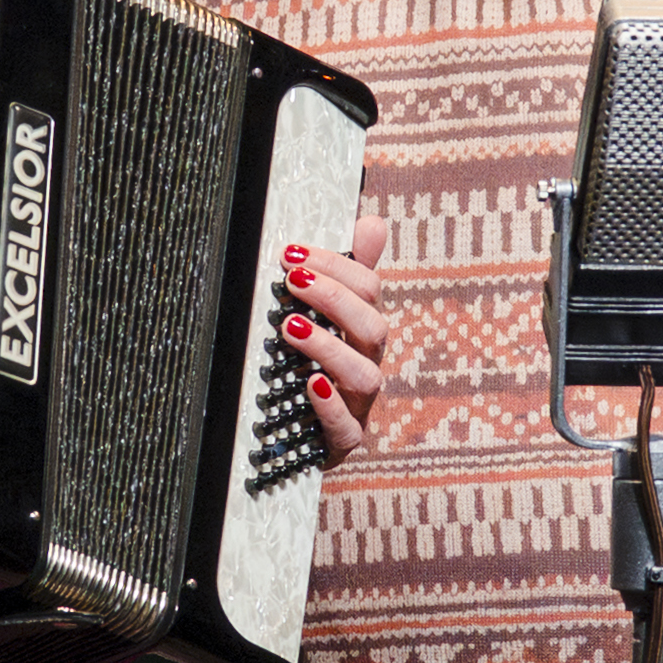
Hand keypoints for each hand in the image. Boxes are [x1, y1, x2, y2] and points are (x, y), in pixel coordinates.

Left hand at [283, 204, 391, 463]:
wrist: (300, 438)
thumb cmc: (315, 368)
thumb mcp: (327, 318)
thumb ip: (349, 271)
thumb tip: (372, 221)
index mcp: (364, 331)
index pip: (368, 289)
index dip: (334, 266)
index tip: (291, 254)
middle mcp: (367, 364)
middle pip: (373, 327)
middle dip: (334, 298)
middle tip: (292, 281)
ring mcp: (359, 406)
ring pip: (365, 376)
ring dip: (329, 347)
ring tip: (290, 327)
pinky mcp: (344, 441)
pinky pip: (346, 427)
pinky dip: (331, 405)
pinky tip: (312, 384)